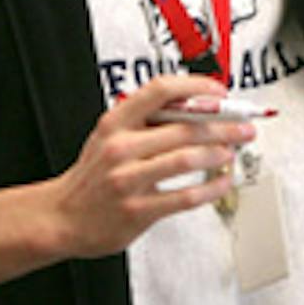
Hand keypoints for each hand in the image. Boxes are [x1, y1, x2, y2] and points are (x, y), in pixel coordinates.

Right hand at [41, 74, 254, 258]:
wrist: (61, 217)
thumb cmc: (92, 176)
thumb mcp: (108, 136)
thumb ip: (144, 121)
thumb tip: (195, 107)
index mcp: (115, 122)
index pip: (160, 90)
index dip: (196, 87)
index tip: (219, 92)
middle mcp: (120, 147)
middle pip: (183, 126)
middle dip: (222, 125)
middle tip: (243, 126)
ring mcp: (128, 180)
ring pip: (187, 158)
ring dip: (219, 153)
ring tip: (232, 151)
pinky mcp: (137, 210)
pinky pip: (186, 196)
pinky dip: (212, 187)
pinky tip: (222, 182)